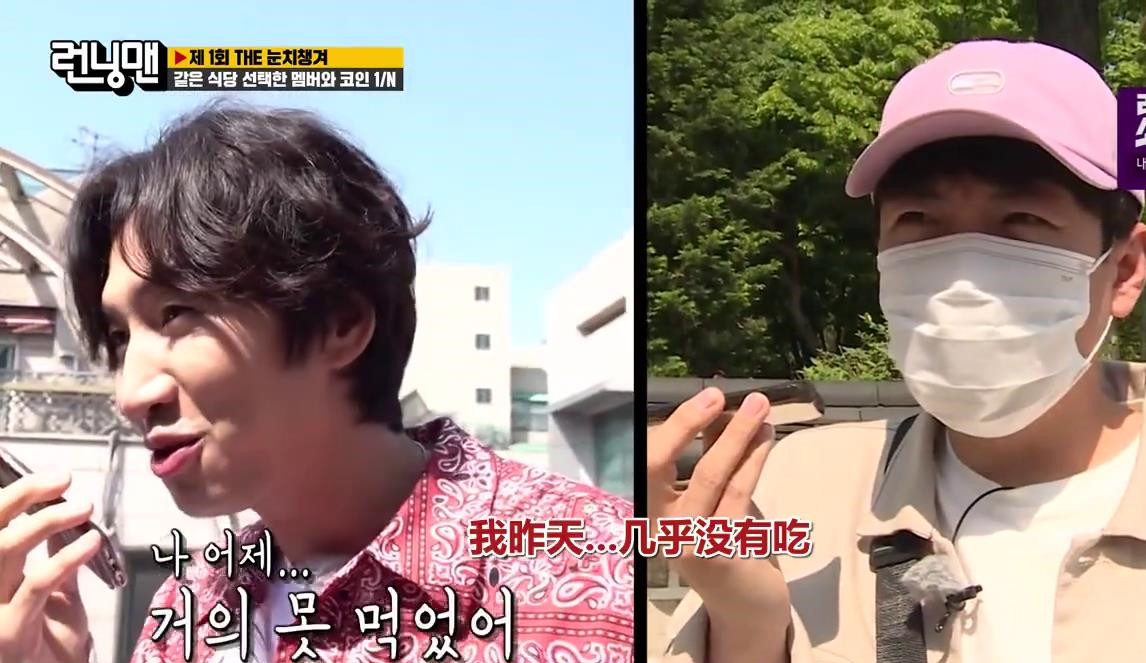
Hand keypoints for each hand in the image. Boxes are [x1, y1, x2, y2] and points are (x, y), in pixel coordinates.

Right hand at [0, 472, 101, 662]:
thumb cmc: (50, 644)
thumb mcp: (54, 591)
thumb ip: (54, 556)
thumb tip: (63, 516)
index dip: (13, 495)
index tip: (52, 478)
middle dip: (21, 496)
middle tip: (61, 480)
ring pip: (4, 549)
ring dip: (45, 522)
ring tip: (82, 507)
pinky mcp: (9, 630)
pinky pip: (36, 583)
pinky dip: (66, 558)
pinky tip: (91, 543)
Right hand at [647, 388, 790, 659]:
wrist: (744, 606)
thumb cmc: (725, 544)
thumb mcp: (712, 497)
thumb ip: (711, 456)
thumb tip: (720, 409)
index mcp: (651, 510)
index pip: (648, 458)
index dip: (674, 424)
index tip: (707, 395)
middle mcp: (659, 527)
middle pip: (660, 465)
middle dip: (689, 424)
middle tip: (720, 395)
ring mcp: (687, 542)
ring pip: (709, 476)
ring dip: (737, 436)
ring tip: (760, 409)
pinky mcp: (720, 554)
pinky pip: (738, 495)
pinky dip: (753, 461)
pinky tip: (766, 440)